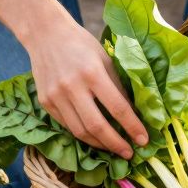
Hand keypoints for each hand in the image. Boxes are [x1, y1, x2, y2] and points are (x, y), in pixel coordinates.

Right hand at [23, 17, 147, 158]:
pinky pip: (66, 126)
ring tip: (113, 149)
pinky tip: (94, 137)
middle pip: (97, 126)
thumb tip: (134, 113)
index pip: (117, 107)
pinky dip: (82, 134)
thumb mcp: (105, 58)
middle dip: (116, 144)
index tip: (143, 140)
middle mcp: (72, 86)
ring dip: (99, 144)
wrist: (44, 34)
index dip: (133, 127)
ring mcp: (55, 96)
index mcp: (92, 72)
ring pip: (79, 131)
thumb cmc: (80, 43)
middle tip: (130, 153)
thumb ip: (117, 85)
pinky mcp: (45, 102)